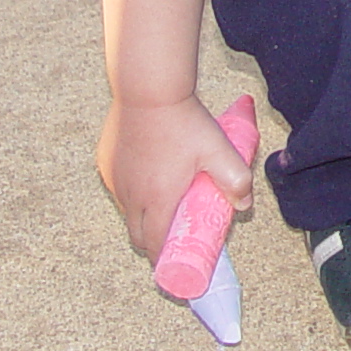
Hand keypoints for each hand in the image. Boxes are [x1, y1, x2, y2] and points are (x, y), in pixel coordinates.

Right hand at [98, 94, 255, 258]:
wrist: (149, 89)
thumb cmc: (184, 122)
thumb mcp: (218, 151)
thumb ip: (235, 180)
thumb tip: (245, 205)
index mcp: (157, 200)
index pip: (155, 245)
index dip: (165, 258)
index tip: (176, 260)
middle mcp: (130, 195)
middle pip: (137, 234)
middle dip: (153, 241)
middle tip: (173, 235)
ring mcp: (114, 179)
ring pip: (126, 211)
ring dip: (141, 215)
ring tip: (163, 204)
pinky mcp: (105, 163)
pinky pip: (117, 187)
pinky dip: (130, 192)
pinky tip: (147, 177)